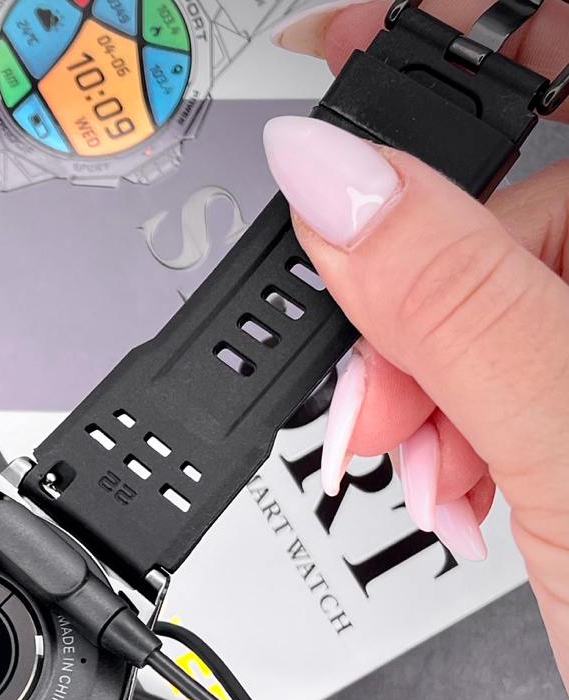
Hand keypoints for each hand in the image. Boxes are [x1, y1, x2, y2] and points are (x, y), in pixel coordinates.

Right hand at [265, 0, 568, 691]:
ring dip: (430, 381)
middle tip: (386, 378)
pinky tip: (464, 481)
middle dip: (421, 293)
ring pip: (502, 297)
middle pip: (521, 201)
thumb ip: (442, 292)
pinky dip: (459, 422)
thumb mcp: (563, 435)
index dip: (463, 41)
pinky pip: (511, 365)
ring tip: (438, 469)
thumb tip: (330, 176)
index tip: (347, 56)